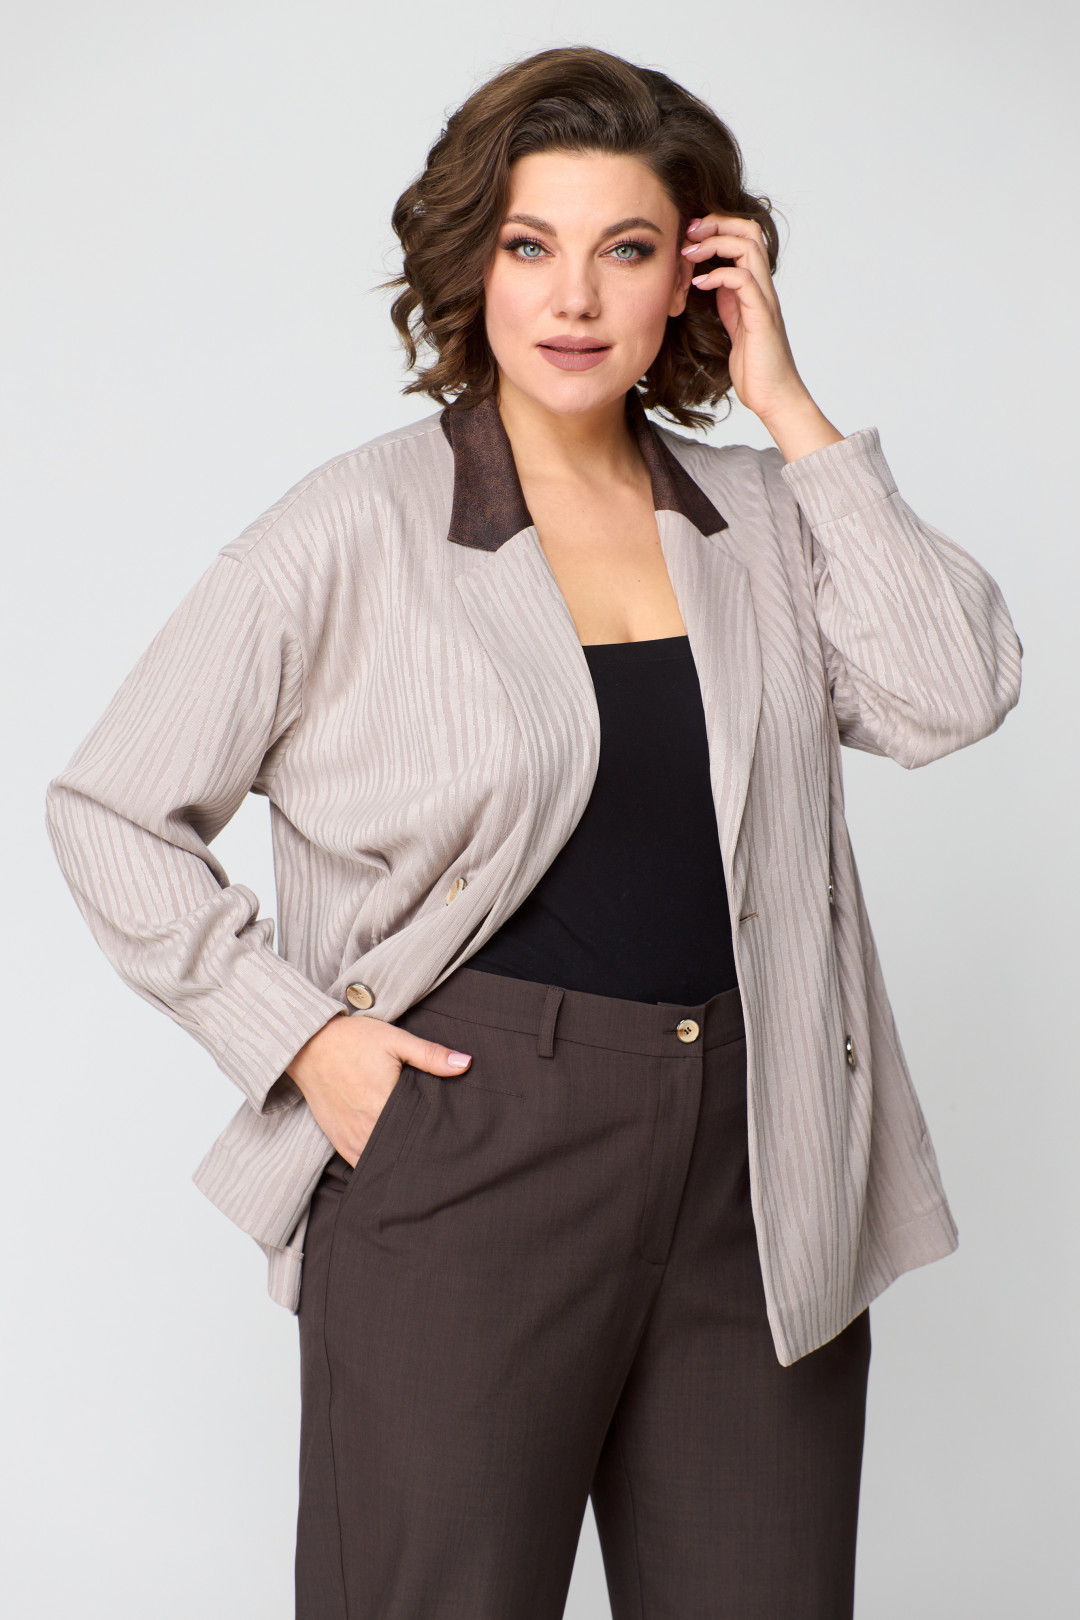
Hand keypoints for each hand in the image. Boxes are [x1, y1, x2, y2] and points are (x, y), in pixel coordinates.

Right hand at [285, 1012, 471, 1165]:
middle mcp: (368, 1129)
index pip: (420, 1134)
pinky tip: (391, 1157)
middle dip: (420, 1152)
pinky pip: (361, 1164)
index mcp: (385, 1105)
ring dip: (398, 1160)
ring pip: (382, 1163)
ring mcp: (351, 1139)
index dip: (437, 1138)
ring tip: (417, 1155)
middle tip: (439, 1149)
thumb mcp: (395, 1040)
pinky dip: (377, 1163)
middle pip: (402, 1152)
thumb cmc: (354, 1040)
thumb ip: (431, 1055)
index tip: (451, 1139)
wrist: (309, 1045)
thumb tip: (466, 1063)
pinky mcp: (339, 1142)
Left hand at [681, 214, 843, 459]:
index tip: (690, 233)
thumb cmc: (755, 368)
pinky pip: (743, 281)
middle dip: (717, 223)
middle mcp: (763, 288)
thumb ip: (727, 302)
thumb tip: (710, 282)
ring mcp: (764, 301)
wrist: (774, 397)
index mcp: (755, 288)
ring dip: (715, 243)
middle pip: (750, 231)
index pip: (744, 238)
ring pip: (748, 248)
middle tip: (689, 232)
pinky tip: (699, 284)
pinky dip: (718, 275)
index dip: (718, 227)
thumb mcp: (734, 326)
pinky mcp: (761, 317)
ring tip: (689, 253)